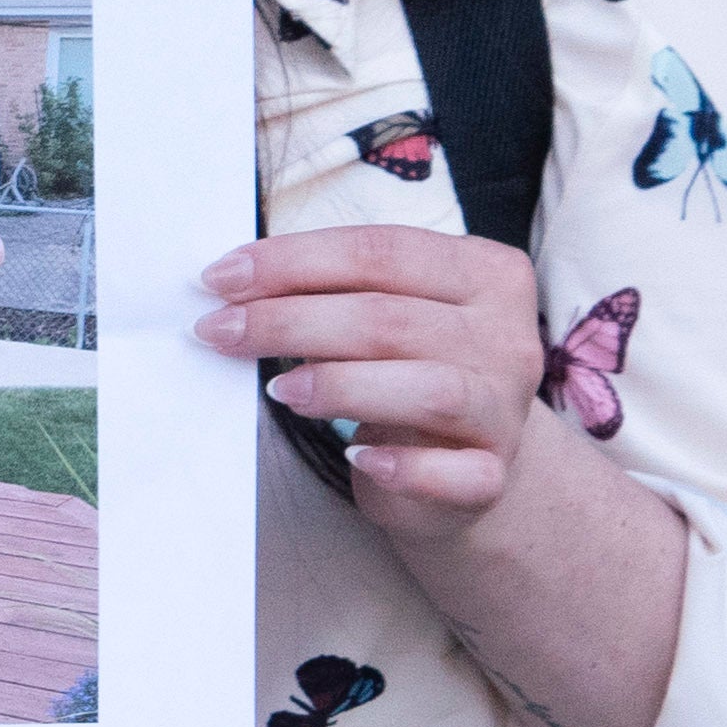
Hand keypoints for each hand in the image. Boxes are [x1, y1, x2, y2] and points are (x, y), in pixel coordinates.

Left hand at [196, 222, 571, 520]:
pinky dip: (405, 467)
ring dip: (339, 385)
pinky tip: (358, 456)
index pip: (383, 251)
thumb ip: (332, 291)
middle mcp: (508, 336)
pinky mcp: (493, 475)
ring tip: (278, 390)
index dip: (293, 260)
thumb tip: (232, 283)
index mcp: (486, 273)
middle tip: (218, 331)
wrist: (466, 464)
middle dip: (289, 320)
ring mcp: (506, 410)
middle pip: (390, 318)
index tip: (219, 277)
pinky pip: (456, 474)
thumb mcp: (384, 315)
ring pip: (428, 389)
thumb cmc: (407, 371)